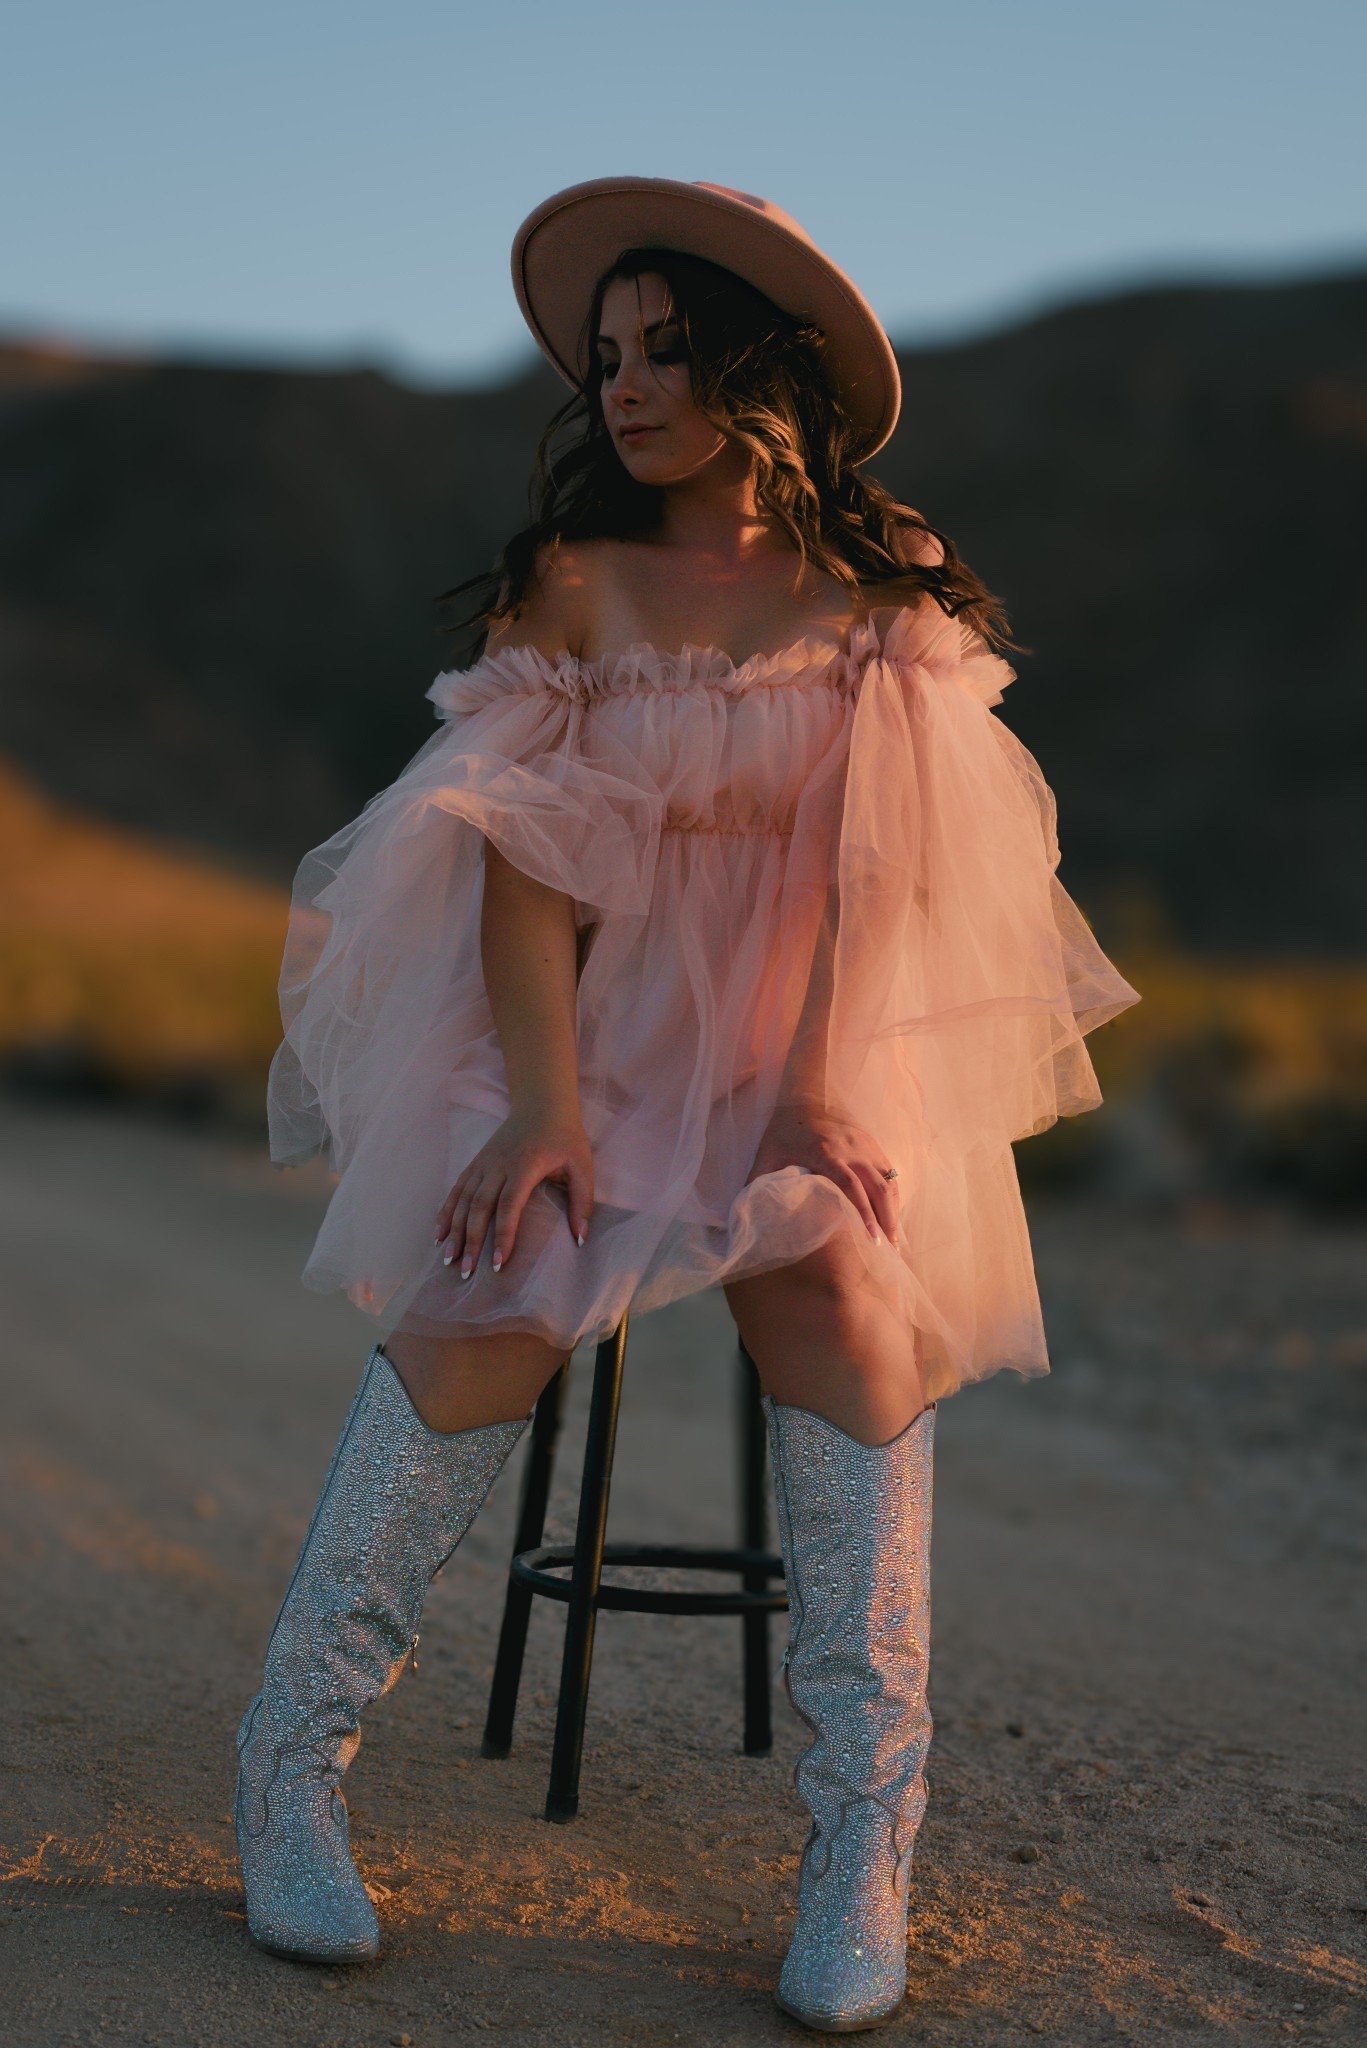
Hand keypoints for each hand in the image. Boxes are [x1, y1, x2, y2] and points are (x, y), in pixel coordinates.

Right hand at [435, 1104, 592, 1277]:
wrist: (541, 1103)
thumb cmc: (565, 1137)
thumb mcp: (583, 1166)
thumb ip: (582, 1202)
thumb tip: (581, 1239)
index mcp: (525, 1165)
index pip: (509, 1205)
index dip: (503, 1234)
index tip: (498, 1263)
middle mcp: (499, 1164)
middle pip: (479, 1206)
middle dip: (470, 1240)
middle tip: (466, 1271)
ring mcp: (484, 1163)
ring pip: (463, 1199)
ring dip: (453, 1230)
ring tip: (448, 1259)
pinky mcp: (476, 1163)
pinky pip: (457, 1189)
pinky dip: (446, 1212)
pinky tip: (438, 1234)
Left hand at [747, 1104, 898, 1243]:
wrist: (803, 1099)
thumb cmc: (782, 1132)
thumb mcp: (766, 1157)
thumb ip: (756, 1184)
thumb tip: (743, 1216)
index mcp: (825, 1152)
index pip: (850, 1185)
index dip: (863, 1212)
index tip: (870, 1237)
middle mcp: (851, 1148)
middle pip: (878, 1187)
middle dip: (886, 1220)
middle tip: (888, 1250)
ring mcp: (865, 1145)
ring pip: (889, 1182)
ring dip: (893, 1211)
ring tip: (894, 1240)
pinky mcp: (872, 1144)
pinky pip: (890, 1173)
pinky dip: (893, 1196)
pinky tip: (892, 1216)